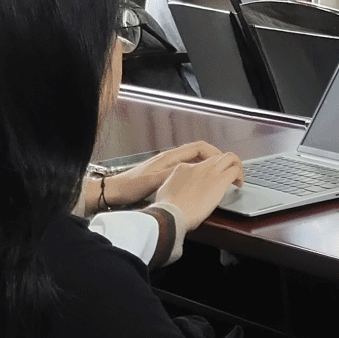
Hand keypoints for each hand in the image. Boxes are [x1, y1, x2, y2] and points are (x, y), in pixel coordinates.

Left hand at [105, 142, 223, 207]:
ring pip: (193, 159)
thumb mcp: (155, 180)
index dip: (214, 153)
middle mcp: (170, 158)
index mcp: (170, 157)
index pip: (199, 147)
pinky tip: (199, 181)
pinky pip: (187, 167)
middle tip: (224, 167)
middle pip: (198, 151)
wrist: (114, 191)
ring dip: (206, 164)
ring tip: (216, 174)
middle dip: (214, 157)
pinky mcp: (164, 172)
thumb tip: (194, 169)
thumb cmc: (131, 186)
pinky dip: (197, 171)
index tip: (223, 162)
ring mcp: (167, 164)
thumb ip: (174, 174)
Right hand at [152, 151, 244, 230]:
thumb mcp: (165, 192)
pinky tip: (239, 184)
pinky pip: (235, 171)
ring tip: (238, 177)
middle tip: (231, 174)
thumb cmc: (167, 209)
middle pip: (217, 157)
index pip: (201, 163)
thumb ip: (174, 187)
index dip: (209, 170)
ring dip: (237, 165)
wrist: (171, 213)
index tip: (212, 179)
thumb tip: (178, 192)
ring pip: (229, 158)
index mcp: (183, 168)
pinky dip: (241, 175)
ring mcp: (209, 172)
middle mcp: (198, 167)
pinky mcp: (220, 180)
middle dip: (226, 164)